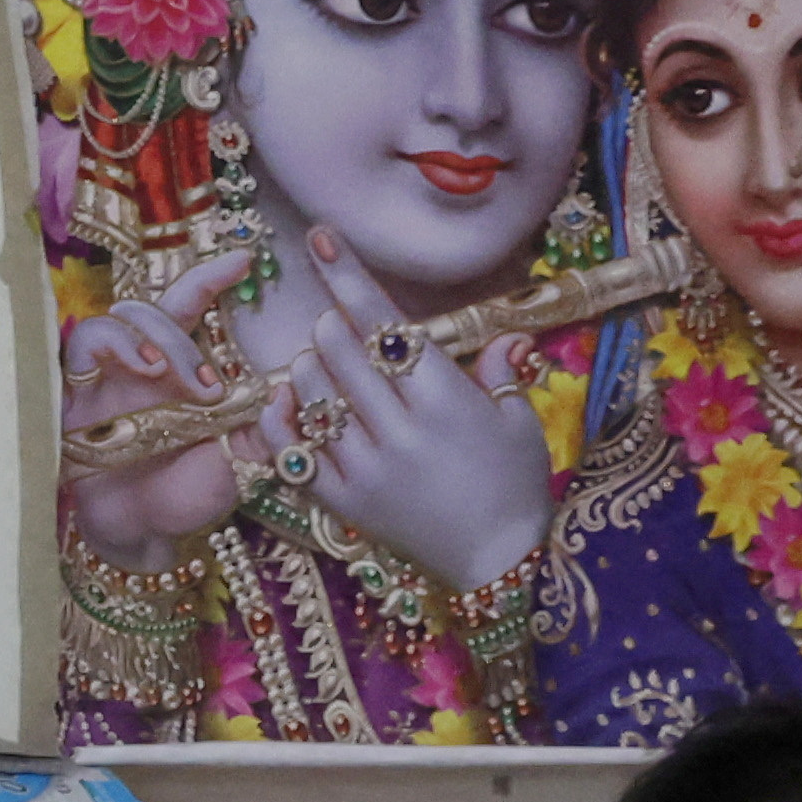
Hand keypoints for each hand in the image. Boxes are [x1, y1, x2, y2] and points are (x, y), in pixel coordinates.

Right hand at [53, 272, 273, 560]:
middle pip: (156, 305)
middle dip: (184, 331)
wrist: (139, 532)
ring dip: (152, 338)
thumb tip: (296, 392)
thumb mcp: (241, 460)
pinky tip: (138, 369)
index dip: (213, 276)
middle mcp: (144, 362)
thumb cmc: (189, 495)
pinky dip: (114, 346)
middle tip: (207, 385)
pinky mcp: (73, 393)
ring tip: (167, 373)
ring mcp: (107, 375)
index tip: (246, 259)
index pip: (192, 303)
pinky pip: (83, 345)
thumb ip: (269, 427)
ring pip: (123, 318)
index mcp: (182, 367)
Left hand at [278, 223, 553, 588]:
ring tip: (326, 367)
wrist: (497, 564)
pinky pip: (290, 447)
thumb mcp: (520, 422)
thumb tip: (499, 335)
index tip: (321, 238)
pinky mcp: (341, 502)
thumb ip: (498, 371)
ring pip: (310, 393)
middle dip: (333, 325)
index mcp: (449, 402)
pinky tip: (290, 401)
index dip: (349, 277)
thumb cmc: (514, 486)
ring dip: (308, 365)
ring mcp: (366, 469)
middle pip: (339, 351)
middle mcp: (402, 432)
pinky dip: (282, 416)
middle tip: (341, 327)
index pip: (387, 326)